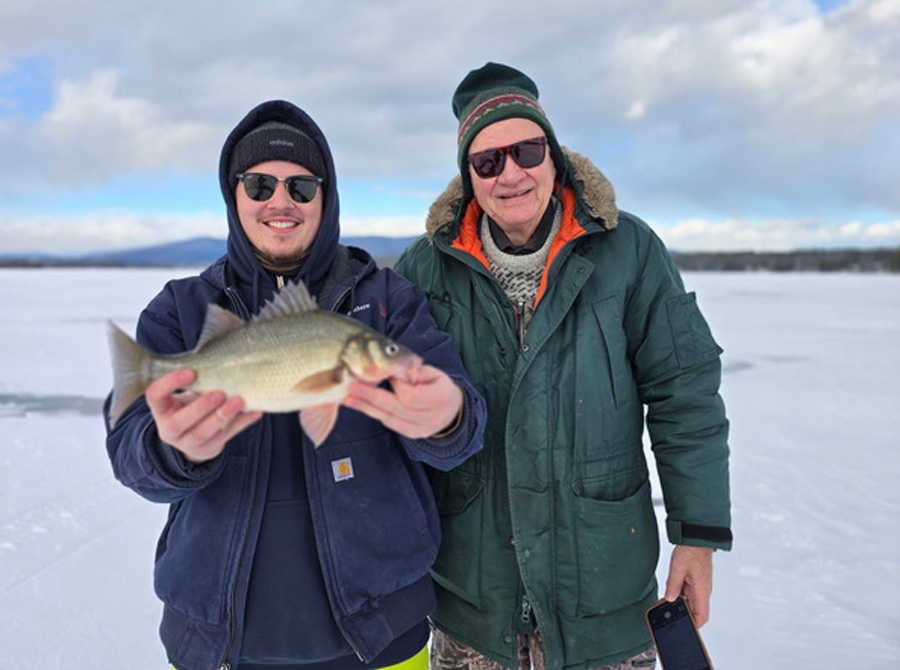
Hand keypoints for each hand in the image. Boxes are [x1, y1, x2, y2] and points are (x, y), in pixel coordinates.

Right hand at [145, 369, 262, 463]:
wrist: (193, 439)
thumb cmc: (189, 406)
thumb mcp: (184, 394)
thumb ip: (194, 382)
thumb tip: (219, 357)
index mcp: (161, 409)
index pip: (155, 396)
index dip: (170, 383)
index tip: (190, 372)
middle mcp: (170, 429)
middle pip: (179, 422)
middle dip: (199, 407)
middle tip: (218, 393)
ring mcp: (189, 442)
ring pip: (202, 434)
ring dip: (222, 417)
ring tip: (239, 401)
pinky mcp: (210, 447)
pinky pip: (226, 435)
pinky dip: (243, 422)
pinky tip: (256, 411)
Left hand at [341, 364, 463, 438]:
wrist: (452, 410)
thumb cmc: (439, 386)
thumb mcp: (433, 373)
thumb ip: (414, 372)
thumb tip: (392, 369)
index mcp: (440, 399)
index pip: (410, 396)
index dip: (395, 385)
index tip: (385, 373)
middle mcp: (431, 418)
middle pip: (395, 409)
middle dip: (372, 397)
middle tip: (353, 387)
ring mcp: (421, 429)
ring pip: (389, 419)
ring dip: (367, 408)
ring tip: (349, 398)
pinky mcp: (412, 434)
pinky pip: (390, 424)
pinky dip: (375, 414)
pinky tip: (361, 406)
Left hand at [664, 545, 715, 626]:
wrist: (696, 538)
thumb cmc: (692, 550)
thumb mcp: (678, 568)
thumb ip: (673, 585)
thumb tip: (670, 598)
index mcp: (702, 590)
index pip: (702, 616)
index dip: (694, 625)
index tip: (684, 628)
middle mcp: (702, 590)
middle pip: (694, 609)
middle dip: (682, 613)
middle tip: (668, 613)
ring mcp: (699, 585)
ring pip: (689, 600)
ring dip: (678, 602)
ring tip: (665, 603)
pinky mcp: (695, 580)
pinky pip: (687, 591)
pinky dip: (678, 593)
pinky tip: (669, 591)